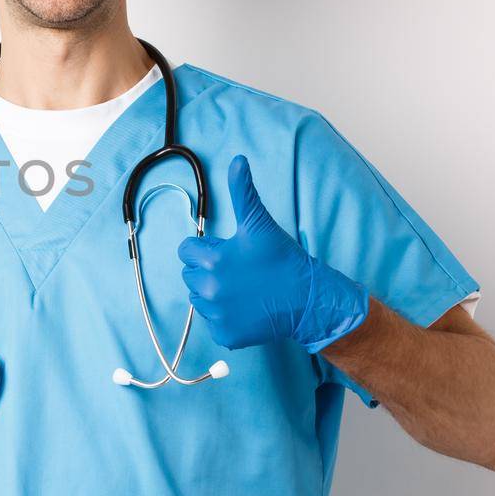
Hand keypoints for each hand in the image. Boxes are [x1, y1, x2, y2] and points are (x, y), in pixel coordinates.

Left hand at [176, 155, 367, 352]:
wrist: (308, 299)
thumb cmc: (283, 260)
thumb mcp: (260, 223)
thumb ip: (243, 192)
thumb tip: (237, 160)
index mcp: (211, 260)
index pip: (186, 251)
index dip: (206, 249)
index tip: (228, 252)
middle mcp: (208, 289)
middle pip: (190, 275)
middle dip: (208, 271)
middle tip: (238, 271)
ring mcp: (216, 315)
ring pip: (199, 299)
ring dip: (214, 294)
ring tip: (243, 289)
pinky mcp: (225, 335)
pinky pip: (213, 322)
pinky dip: (225, 317)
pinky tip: (246, 308)